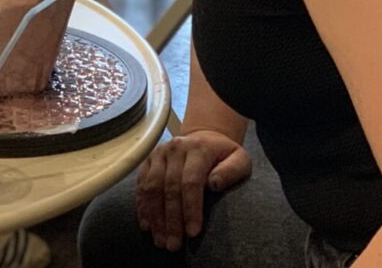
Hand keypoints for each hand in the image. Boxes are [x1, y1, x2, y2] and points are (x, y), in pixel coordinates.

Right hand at [136, 129, 250, 250]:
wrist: (205, 138)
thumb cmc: (224, 155)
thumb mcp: (240, 159)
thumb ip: (232, 171)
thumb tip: (214, 184)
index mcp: (198, 148)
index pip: (191, 182)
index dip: (191, 209)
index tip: (193, 233)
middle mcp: (175, 148)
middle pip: (169, 187)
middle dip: (171, 219)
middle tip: (173, 244)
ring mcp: (159, 153)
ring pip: (152, 187)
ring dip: (155, 216)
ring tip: (160, 239)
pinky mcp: (148, 160)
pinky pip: (141, 184)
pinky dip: (142, 206)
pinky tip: (146, 225)